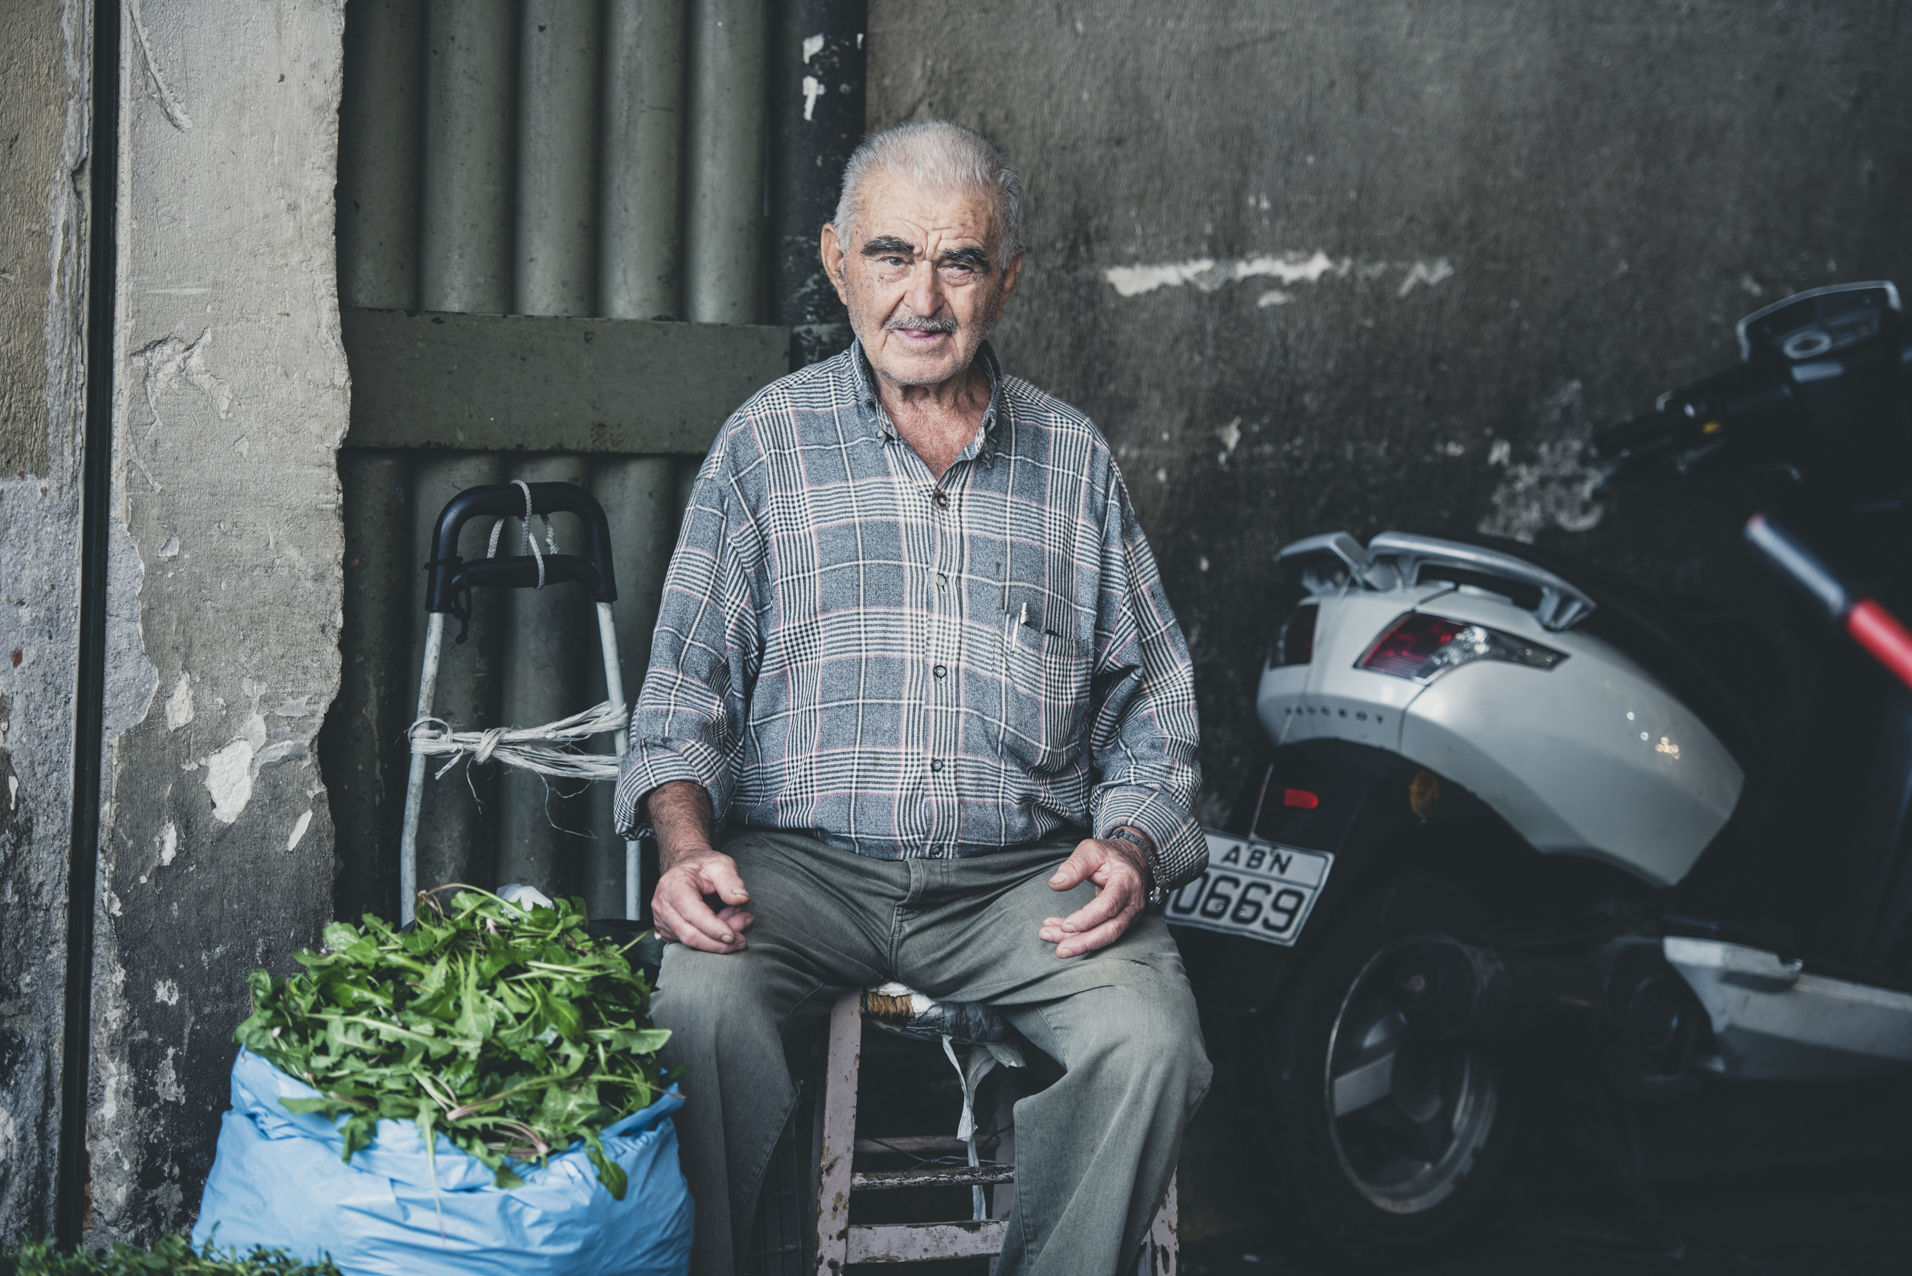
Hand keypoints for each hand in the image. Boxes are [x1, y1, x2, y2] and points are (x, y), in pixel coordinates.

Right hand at [651, 848, 753, 953]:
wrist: (688, 869)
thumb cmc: (704, 866)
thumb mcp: (721, 864)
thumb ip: (731, 881)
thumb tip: (742, 899)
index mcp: (673, 885)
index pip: (691, 913)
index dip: (713, 928)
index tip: (733, 936)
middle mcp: (663, 905)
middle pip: (689, 934)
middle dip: (718, 942)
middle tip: (742, 940)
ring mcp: (662, 920)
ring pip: (690, 942)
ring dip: (717, 940)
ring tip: (737, 922)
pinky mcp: (668, 931)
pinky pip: (689, 944)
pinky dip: (710, 940)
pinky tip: (723, 924)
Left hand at [1038, 834, 1149, 958]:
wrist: (1132, 861)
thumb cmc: (1111, 855)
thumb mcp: (1092, 850)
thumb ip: (1075, 865)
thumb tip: (1056, 883)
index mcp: (1127, 881)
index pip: (1109, 905)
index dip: (1088, 918)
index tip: (1066, 926)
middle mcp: (1132, 903)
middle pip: (1110, 929)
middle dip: (1084, 942)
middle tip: (1060, 950)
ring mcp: (1130, 916)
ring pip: (1105, 936)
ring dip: (1078, 942)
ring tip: (1050, 937)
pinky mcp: (1122, 923)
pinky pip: (1101, 934)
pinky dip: (1079, 936)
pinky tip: (1058, 932)